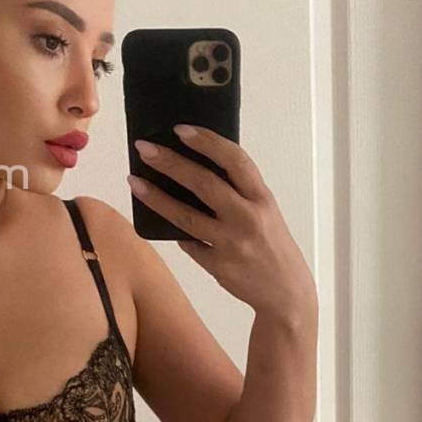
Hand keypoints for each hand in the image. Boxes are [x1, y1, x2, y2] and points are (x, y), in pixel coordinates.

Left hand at [129, 125, 315, 318]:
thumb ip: (239, 192)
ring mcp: (231, 244)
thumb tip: (195, 168)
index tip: (181, 129)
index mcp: (262, 198)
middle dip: (171, 162)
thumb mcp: (265, 212)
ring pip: (186, 217)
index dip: (207, 141)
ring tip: (135, 182)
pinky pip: (188, 244)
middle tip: (145, 148)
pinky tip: (160, 221)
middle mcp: (248, 218)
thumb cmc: (272, 245)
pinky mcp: (218, 267)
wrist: (286, 292)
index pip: (234, 160)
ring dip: (156, 198)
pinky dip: (175, 232)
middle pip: (204, 183)